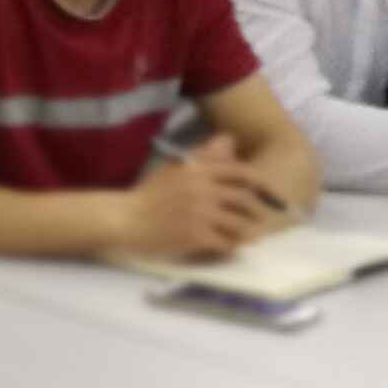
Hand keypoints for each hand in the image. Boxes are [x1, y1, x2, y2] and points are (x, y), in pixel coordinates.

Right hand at [118, 136, 276, 261]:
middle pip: (244, 200)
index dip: (258, 184)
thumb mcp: (176, 168)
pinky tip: (228, 247)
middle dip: (257, 211)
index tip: (262, 193)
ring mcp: (200, 214)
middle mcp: (202, 190)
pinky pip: (225, 243)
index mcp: (197, 170)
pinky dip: (231, 246)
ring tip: (249, 237)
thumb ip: (204, 155)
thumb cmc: (150, 194)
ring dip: (247, 232)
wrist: (125, 219)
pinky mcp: (195, 236)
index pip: (240, 173)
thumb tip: (230, 140)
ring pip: (239, 224)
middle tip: (259, 219)